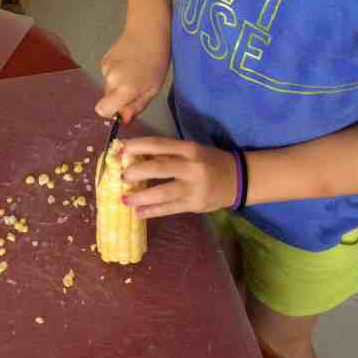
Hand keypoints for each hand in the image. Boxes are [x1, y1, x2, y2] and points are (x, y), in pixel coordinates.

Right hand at [95, 29, 169, 122]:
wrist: (147, 32)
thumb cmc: (156, 62)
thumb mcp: (152, 89)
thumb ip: (136, 106)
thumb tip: (122, 119)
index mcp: (124, 89)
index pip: (102, 110)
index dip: (111, 112)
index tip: (124, 107)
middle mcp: (111, 80)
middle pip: (107, 99)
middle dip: (119, 98)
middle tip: (137, 86)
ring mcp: (105, 69)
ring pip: (108, 87)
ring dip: (119, 84)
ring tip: (134, 71)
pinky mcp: (104, 60)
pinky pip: (108, 75)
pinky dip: (116, 74)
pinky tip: (128, 63)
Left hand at [120, 138, 237, 217]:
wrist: (238, 179)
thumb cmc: (208, 161)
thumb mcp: (190, 150)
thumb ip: (167, 153)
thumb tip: (135, 156)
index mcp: (189, 149)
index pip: (159, 144)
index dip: (137, 146)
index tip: (119, 150)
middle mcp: (191, 167)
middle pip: (159, 167)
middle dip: (136, 172)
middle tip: (121, 176)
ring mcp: (194, 188)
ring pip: (163, 192)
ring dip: (140, 196)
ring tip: (124, 199)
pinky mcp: (195, 205)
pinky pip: (170, 209)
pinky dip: (152, 211)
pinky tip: (138, 213)